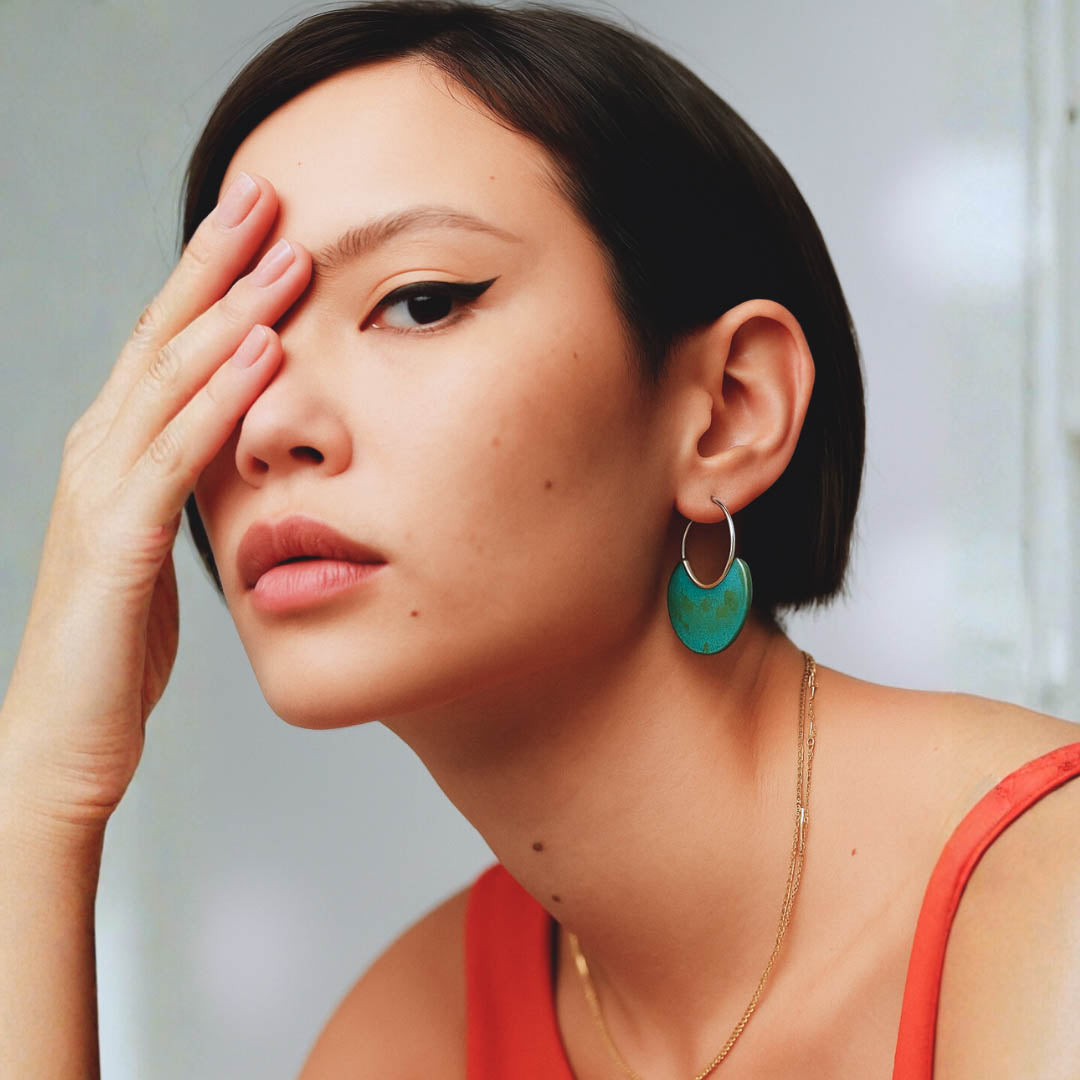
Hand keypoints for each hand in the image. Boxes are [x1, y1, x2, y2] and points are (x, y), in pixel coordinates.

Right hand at [0, 172, 311, 831]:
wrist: (65, 735)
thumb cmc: (116, 646)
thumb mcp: (160, 547)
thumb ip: (185, 488)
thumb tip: (233, 443)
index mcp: (115, 452)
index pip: (166, 345)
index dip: (209, 275)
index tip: (261, 218)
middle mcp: (98, 453)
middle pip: (162, 336)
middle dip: (214, 259)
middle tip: (266, 191)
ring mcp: (101, 492)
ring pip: (168, 379)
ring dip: (229, 309)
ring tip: (282, 250)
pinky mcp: (118, 542)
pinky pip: (176, 455)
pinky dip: (220, 398)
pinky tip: (263, 351)